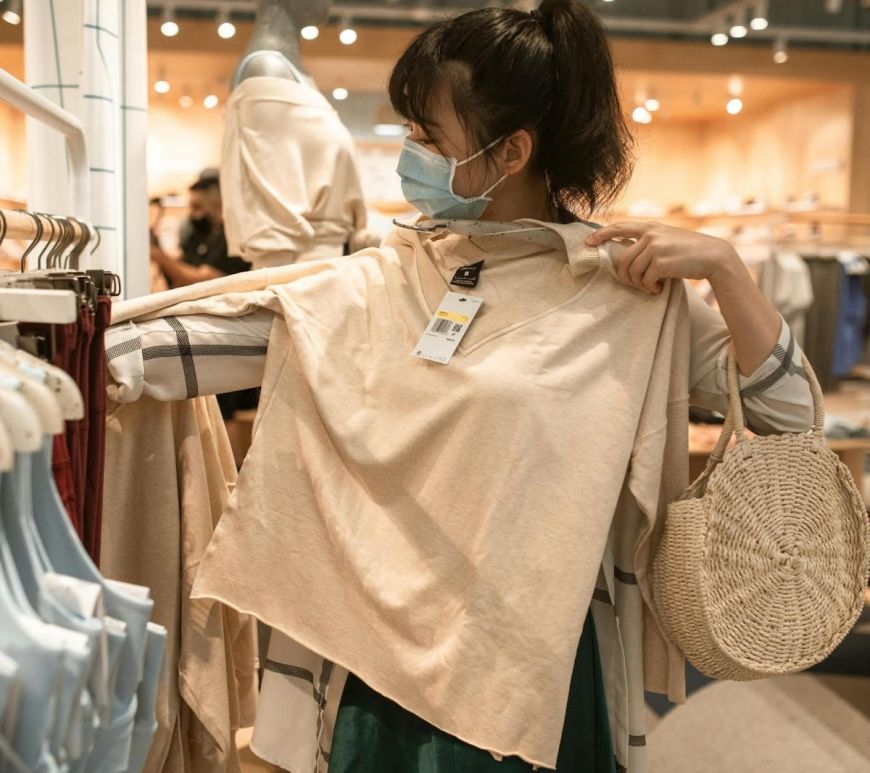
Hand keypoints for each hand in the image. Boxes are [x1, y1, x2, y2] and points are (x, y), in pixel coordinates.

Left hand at [584, 221, 739, 294]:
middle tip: (637, 285)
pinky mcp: (662, 262)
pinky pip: (645, 280)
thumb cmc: (689, 252)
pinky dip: (650, 288)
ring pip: (632, 272)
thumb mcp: (667, 239)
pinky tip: (659, 288)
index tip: (588, 242)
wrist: (713, 256)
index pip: (620, 227)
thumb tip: (624, 256)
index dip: (602, 234)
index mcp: (650, 227)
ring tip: (652, 286)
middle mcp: (651, 234)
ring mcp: (656, 247)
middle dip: (625, 277)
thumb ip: (647, 242)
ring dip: (640, 284)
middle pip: (622, 260)